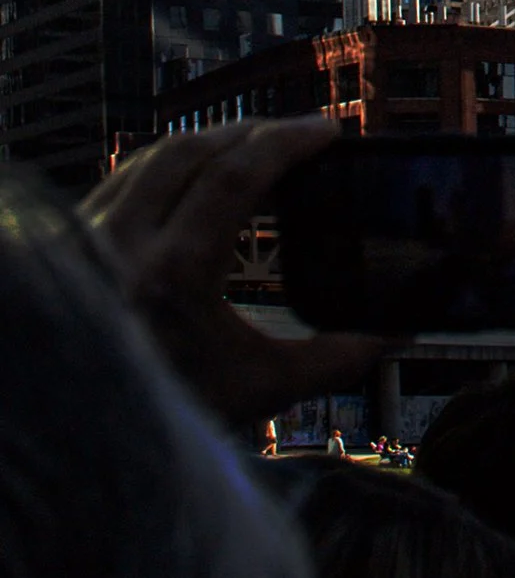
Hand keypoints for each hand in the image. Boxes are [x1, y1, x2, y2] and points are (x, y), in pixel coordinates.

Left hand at [84, 117, 385, 427]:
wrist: (77, 446)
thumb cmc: (158, 417)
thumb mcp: (250, 393)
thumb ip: (324, 362)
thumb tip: (386, 337)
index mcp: (173, 271)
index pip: (236, 174)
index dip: (287, 141)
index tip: (327, 131)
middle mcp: (121, 242)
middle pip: (191, 151)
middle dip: (249, 134)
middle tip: (292, 138)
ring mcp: (86, 239)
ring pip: (151, 159)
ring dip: (205, 146)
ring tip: (245, 152)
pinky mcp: (66, 245)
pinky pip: (120, 181)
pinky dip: (162, 169)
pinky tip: (185, 185)